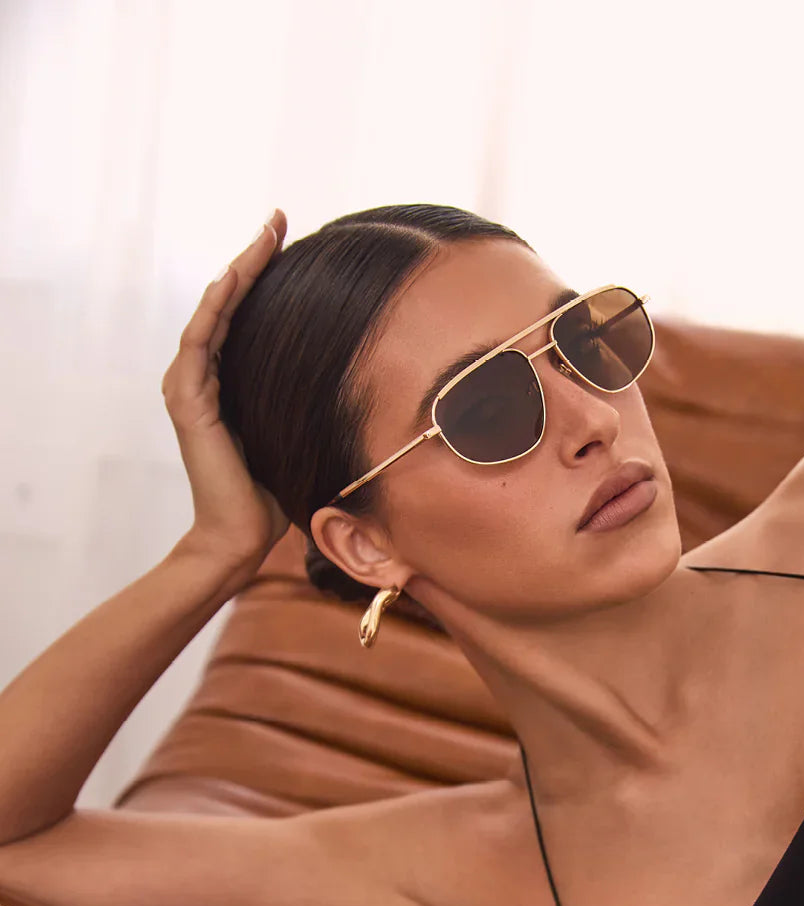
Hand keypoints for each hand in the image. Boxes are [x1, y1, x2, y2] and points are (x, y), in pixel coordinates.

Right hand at [161, 208, 290, 571]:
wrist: (241, 538)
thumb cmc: (274, 493)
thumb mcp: (296, 432)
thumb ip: (308, 403)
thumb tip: (363, 382)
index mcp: (226, 381)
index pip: (243, 314)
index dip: (263, 274)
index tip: (289, 239)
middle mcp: (202, 377)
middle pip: (226, 301)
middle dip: (252, 257)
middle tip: (277, 219)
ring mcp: (189, 386)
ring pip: (212, 310)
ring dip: (236, 269)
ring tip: (263, 235)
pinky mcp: (188, 400)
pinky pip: (201, 340)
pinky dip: (216, 305)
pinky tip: (235, 275)